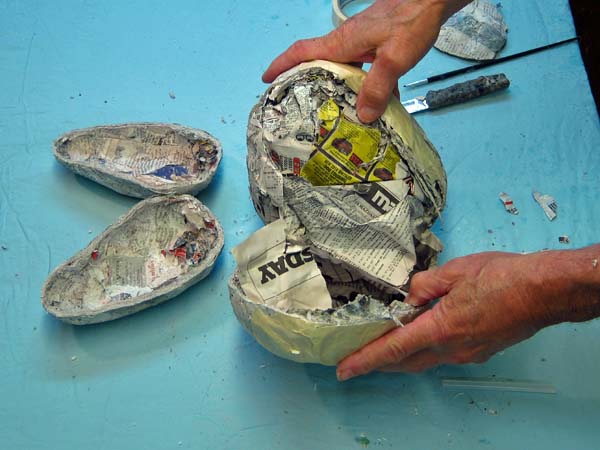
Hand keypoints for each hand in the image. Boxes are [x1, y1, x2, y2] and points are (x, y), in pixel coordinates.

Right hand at [262, 0, 470, 122]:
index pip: (302, 52)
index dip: (282, 65)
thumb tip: (363, 116)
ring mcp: (363, 42)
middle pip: (318, 63)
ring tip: (338, 113)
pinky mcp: (378, 44)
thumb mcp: (394, 58)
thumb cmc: (411, 20)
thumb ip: (378, 87)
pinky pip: (364, 68)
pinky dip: (367, 86)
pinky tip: (380, 104)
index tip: (267, 79)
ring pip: (343, 68)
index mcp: (342, 42)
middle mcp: (348, 42)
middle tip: (300, 106)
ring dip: (338, 88)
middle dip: (306, 82)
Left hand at [336, 247, 599, 380]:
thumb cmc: (501, 278)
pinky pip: (443, 355)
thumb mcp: (454, 271)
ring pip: (424, 361)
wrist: (543, 291)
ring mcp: (467, 353)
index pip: (393, 349)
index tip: (344, 369)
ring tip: (382, 350)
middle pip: (405, 362)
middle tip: (356, 361)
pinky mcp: (479, 351)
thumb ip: (423, 284)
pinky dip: (424, 351)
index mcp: (440, 328)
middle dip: (378, 364)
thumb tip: (406, 295)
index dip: (365, 360)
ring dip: (401, 359)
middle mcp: (451, 348)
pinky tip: (422, 337)